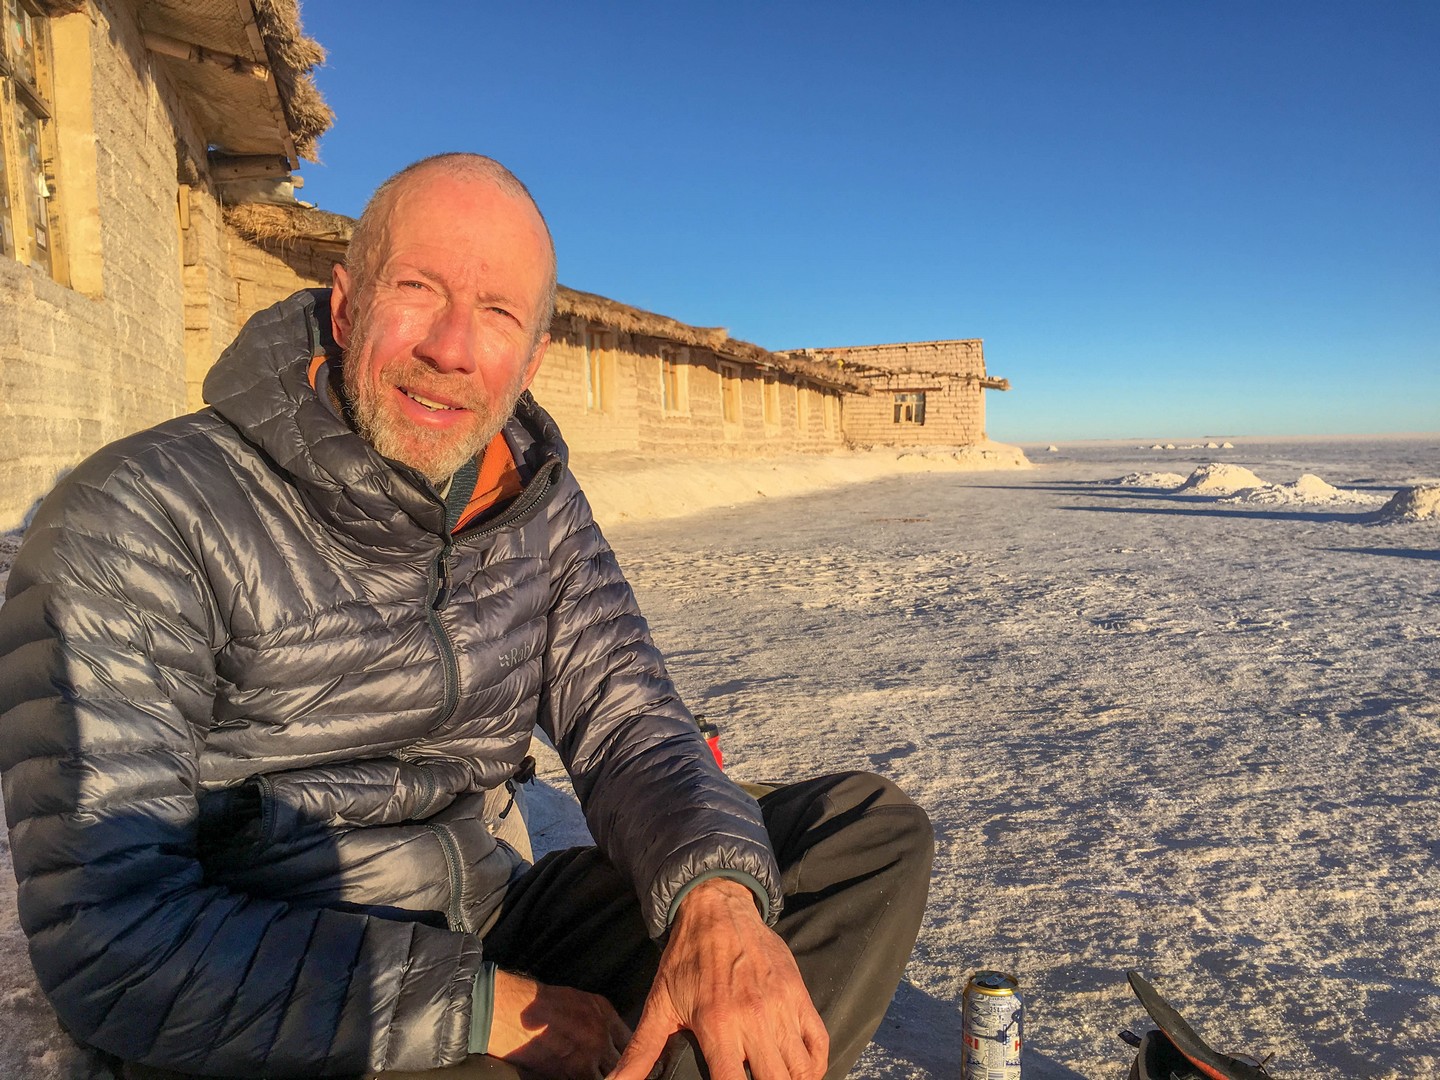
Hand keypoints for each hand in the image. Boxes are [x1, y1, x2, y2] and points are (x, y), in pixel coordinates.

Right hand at [487, 968, 630, 1078]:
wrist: (512, 1010)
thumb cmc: (540, 1003)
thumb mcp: (580, 1000)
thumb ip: (601, 1019)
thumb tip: (611, 1038)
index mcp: (604, 1013)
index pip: (632, 1039)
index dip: (636, 1052)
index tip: (636, 1060)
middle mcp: (600, 1034)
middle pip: (625, 1061)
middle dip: (625, 1069)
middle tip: (627, 1073)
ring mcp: (586, 1055)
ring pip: (610, 1076)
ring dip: (608, 1076)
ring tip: (607, 1075)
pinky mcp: (570, 1073)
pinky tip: (582, 1076)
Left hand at [608, 878, 827, 1079]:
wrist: (716, 908)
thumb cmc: (685, 959)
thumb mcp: (659, 1004)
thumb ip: (640, 1053)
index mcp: (717, 1025)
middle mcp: (754, 1019)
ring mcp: (781, 1007)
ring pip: (802, 1070)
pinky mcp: (798, 995)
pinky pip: (818, 1042)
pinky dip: (814, 1066)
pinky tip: (802, 1073)